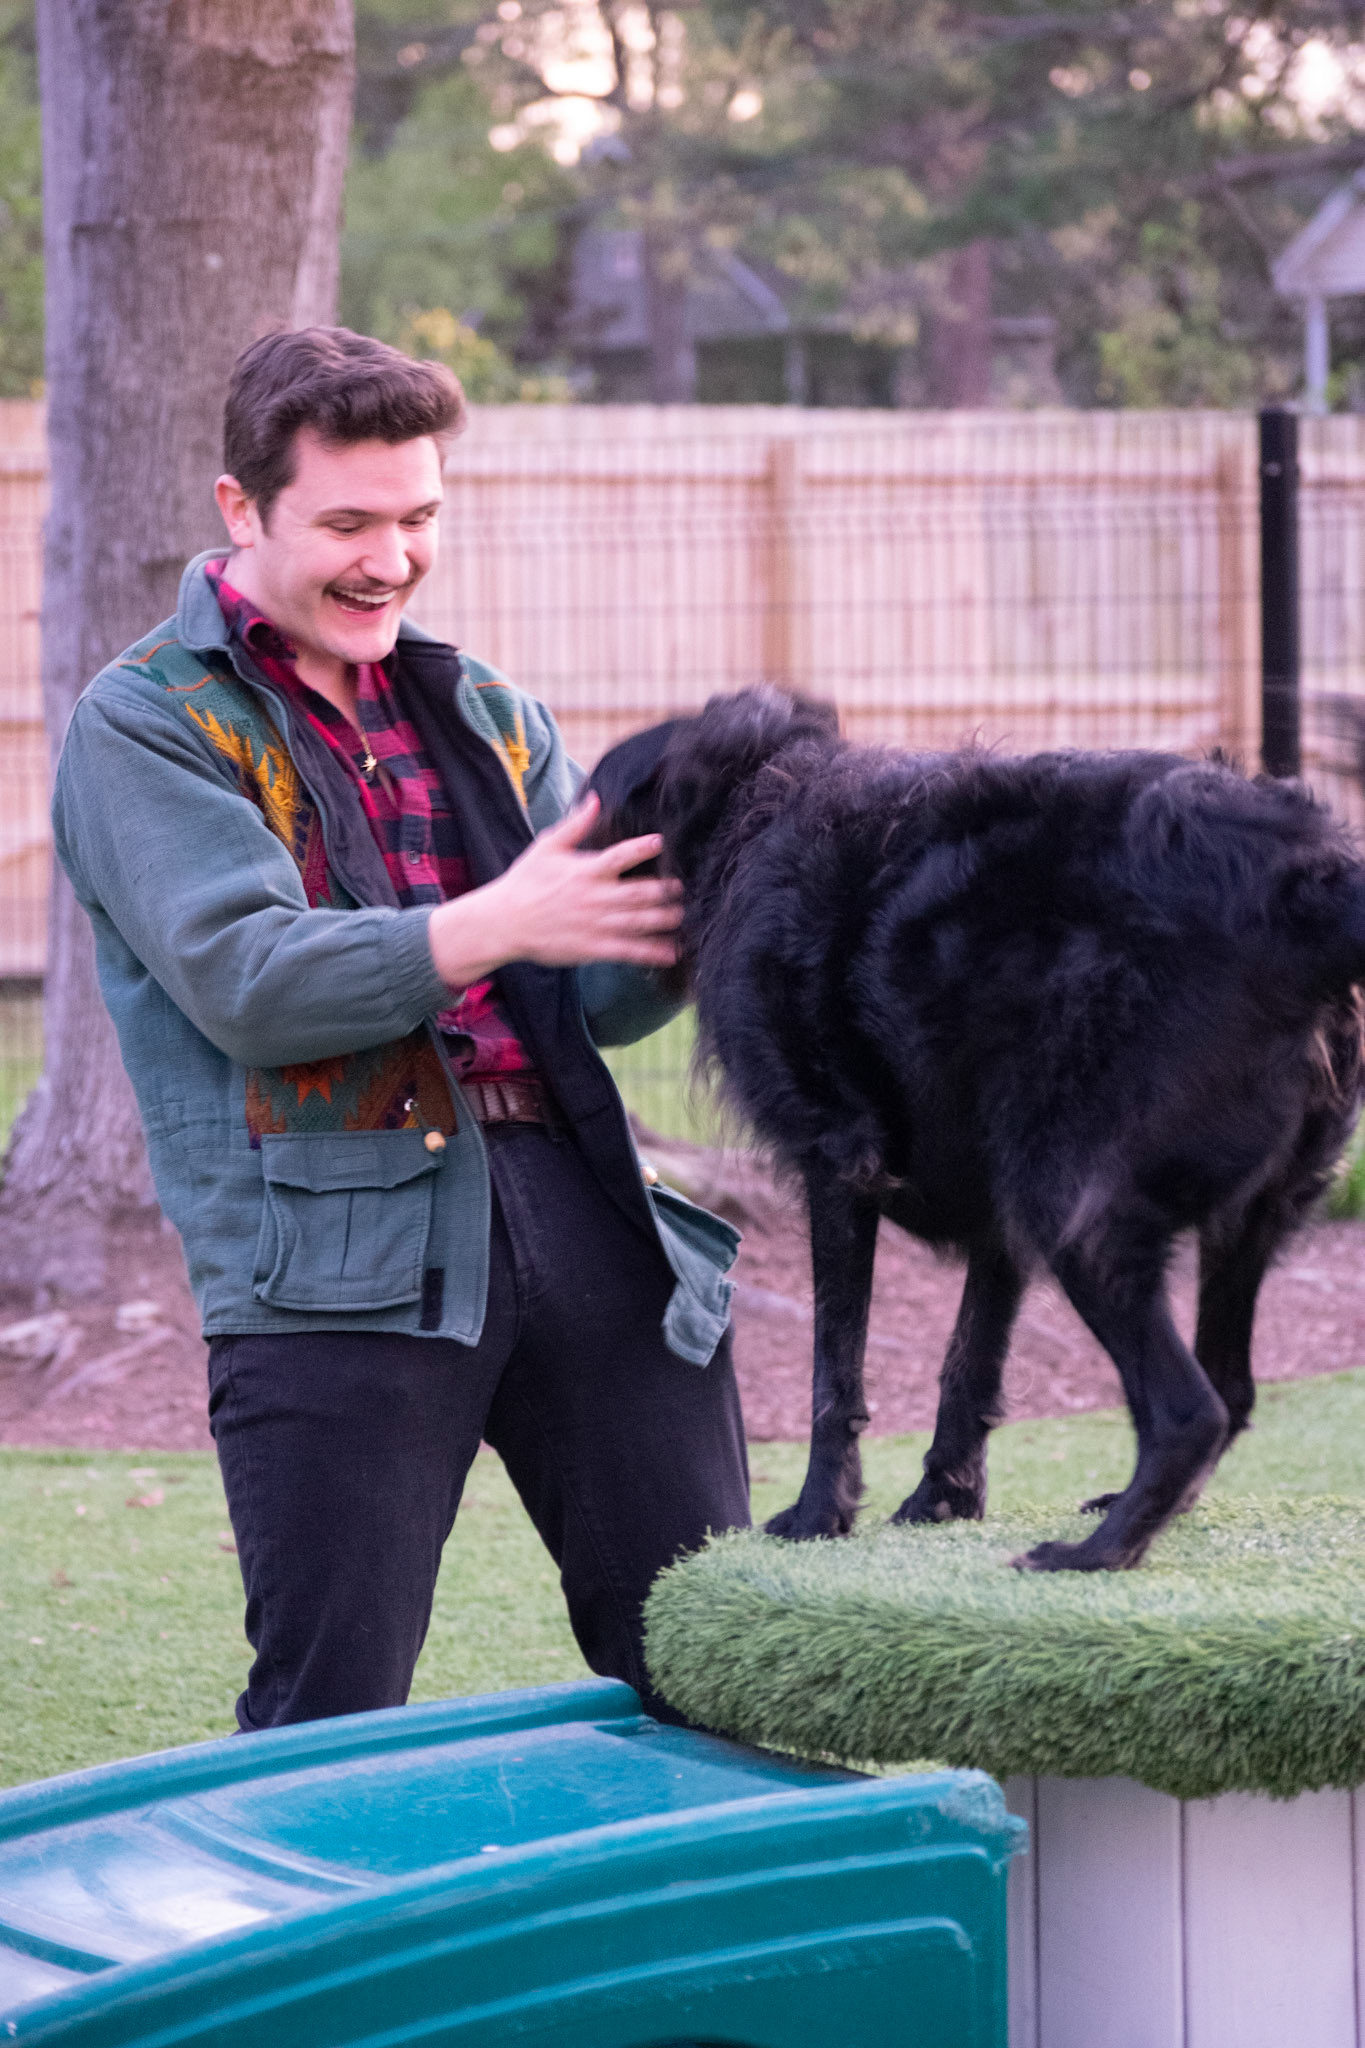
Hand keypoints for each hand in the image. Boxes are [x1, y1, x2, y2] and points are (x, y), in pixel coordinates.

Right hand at [427, 794, 682, 986]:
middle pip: (639, 894)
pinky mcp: (593, 948)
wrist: (503, 923)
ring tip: (688, 916)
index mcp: (585, 871)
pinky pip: (628, 951)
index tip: (662, 841)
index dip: (642, 848)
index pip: (618, 856)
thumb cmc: (525, 881)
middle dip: (666, 891)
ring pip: (639, 923)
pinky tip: (673, 952)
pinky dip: (652, 952)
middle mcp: (594, 898)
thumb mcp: (546, 847)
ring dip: (666, 920)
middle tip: (687, 886)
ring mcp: (595, 925)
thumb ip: (575, 824)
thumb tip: (596, 799)